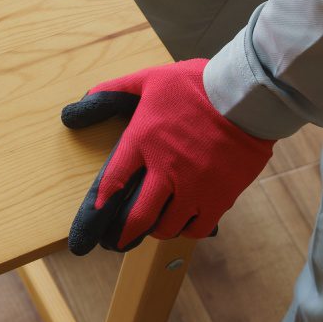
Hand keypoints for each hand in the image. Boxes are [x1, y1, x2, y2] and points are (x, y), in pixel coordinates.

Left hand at [61, 59, 274, 254]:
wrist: (246, 96)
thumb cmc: (195, 84)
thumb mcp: (147, 80)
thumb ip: (112, 91)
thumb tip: (75, 107)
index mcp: (143, 142)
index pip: (113, 182)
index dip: (98, 207)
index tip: (91, 225)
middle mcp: (165, 170)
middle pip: (138, 217)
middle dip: (124, 234)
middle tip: (117, 242)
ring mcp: (194, 187)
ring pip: (168, 227)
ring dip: (158, 229)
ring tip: (155, 225)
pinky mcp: (220, 196)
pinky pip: (199, 228)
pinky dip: (189, 229)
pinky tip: (185, 222)